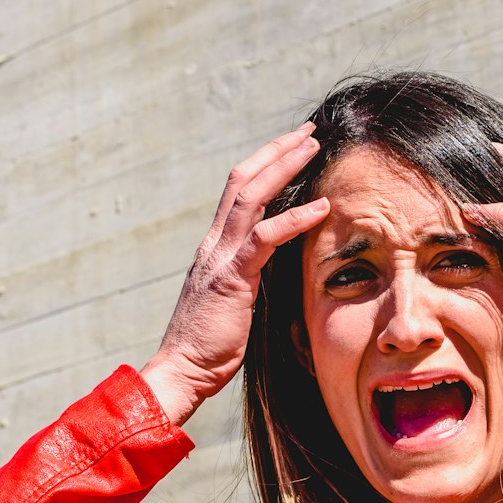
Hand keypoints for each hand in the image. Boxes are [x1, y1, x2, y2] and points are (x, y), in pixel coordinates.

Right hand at [140, 124, 328, 424]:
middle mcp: (214, 242)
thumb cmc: (208, 345)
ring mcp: (221, 256)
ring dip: (283, 167)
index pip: (238, 191)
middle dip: (276, 151)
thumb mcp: (232, 300)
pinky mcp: (232, 277)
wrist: (180, 370)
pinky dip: (294, 219)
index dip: (264, 164)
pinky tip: (321, 207)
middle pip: (243, 179)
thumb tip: (275, 267)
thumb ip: (249, 276)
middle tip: (308, 132)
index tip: (292, 146)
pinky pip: (264, 238)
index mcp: (214, 246)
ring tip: (313, 148)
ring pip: (250, 195)